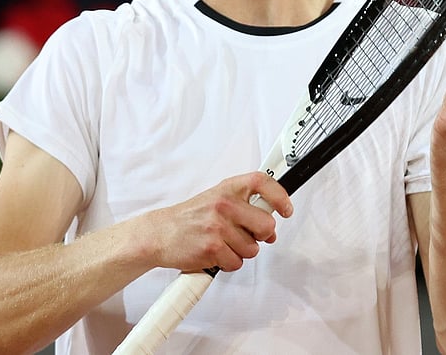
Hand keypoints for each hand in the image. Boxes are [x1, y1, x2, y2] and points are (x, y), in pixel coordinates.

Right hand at [141, 171, 291, 272]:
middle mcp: (224, 204)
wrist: (159, 233)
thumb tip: (272, 231)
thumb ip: (244, 211)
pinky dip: (227, 263)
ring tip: (222, 243)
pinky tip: (214, 253)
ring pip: (252, 249)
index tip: (286, 209)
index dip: (280, 195)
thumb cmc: (190, 219)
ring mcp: (218, 226)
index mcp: (227, 189)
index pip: (262, 182)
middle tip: (245, 236)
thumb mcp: (216, 202)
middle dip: (261, 236)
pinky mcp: (212, 248)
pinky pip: (236, 263)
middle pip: (266, 225)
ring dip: (240, 252)